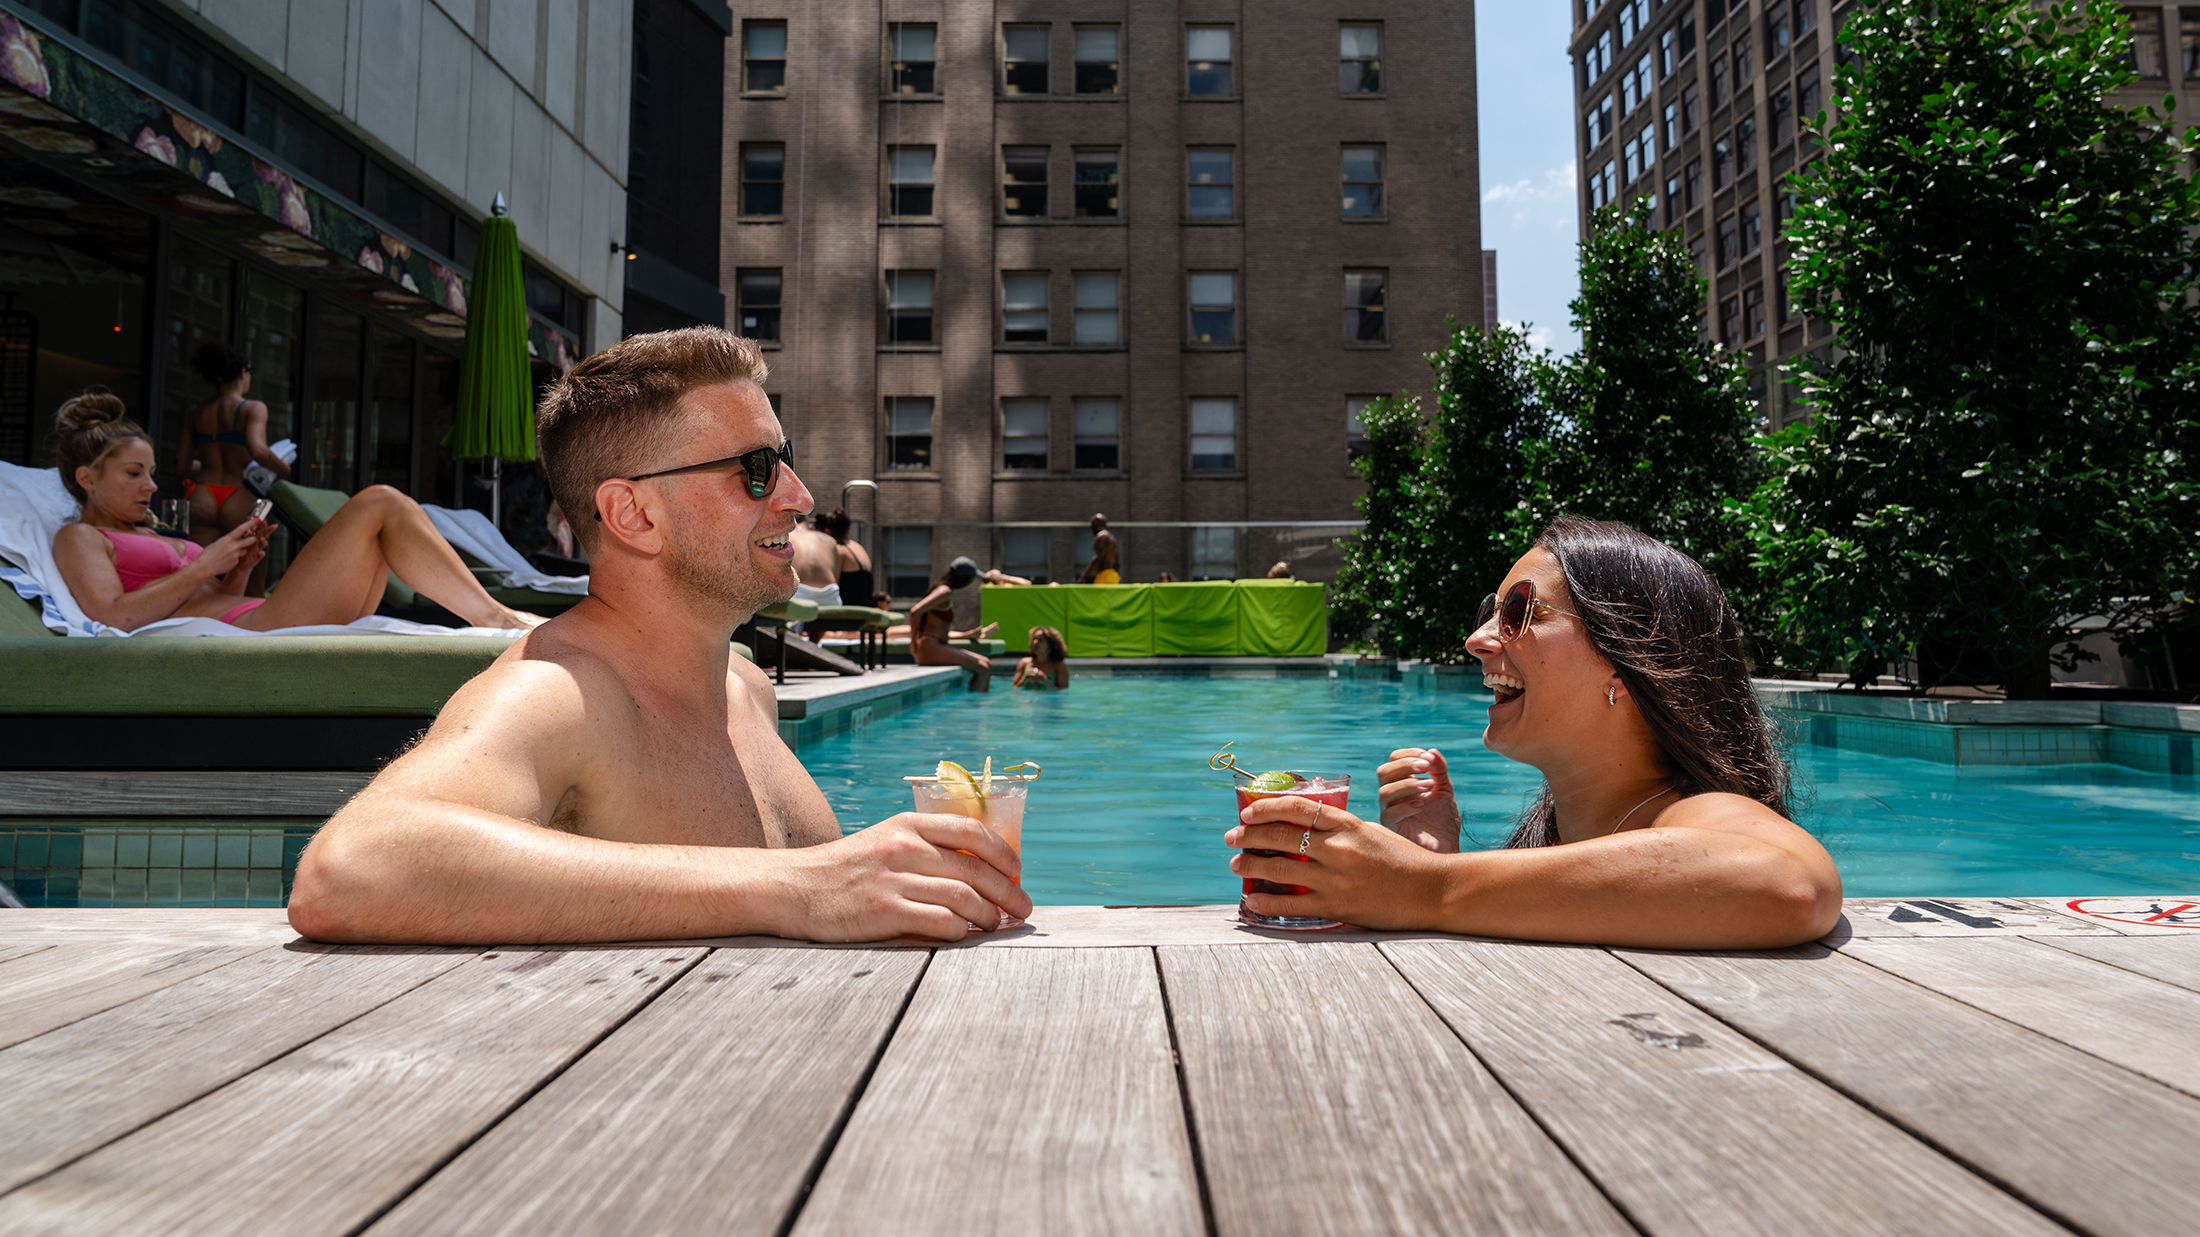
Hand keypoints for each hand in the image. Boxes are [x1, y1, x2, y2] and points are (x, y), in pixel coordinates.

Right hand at [195, 520, 262, 577]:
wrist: (204, 567)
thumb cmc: (208, 554)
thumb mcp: (218, 543)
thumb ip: (227, 540)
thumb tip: (234, 537)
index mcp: (227, 538)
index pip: (241, 529)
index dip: (250, 524)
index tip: (257, 519)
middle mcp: (233, 545)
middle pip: (250, 540)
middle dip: (253, 539)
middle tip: (253, 539)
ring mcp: (235, 554)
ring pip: (245, 551)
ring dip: (241, 552)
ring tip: (229, 554)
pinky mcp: (236, 562)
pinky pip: (239, 559)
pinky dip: (234, 559)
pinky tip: (226, 561)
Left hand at [238, 520, 270, 570]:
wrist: (238, 565)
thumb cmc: (240, 552)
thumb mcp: (240, 541)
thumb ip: (245, 534)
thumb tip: (247, 524)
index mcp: (252, 537)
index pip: (258, 529)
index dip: (262, 525)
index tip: (264, 520)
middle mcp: (256, 543)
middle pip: (264, 535)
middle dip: (269, 530)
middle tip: (274, 526)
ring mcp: (257, 550)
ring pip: (263, 544)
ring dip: (264, 541)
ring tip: (262, 539)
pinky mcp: (256, 558)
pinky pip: (260, 555)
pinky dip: (261, 554)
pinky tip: (260, 552)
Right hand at [782, 811, 1032, 941]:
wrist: (795, 888)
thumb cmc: (847, 869)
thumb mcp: (885, 841)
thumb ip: (925, 847)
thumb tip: (979, 867)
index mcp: (908, 825)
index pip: (971, 830)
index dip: (1003, 851)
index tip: (1016, 870)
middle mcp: (904, 847)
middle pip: (975, 868)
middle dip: (1008, 892)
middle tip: (1023, 908)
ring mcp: (894, 880)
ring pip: (964, 897)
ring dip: (990, 915)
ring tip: (997, 923)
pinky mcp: (884, 912)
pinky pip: (941, 922)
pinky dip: (962, 930)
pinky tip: (965, 933)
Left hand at [1226, 794, 1450, 929]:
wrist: (1434, 891)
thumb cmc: (1405, 861)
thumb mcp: (1371, 833)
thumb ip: (1340, 831)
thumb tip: (1304, 831)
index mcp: (1347, 824)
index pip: (1297, 807)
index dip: (1266, 807)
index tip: (1247, 812)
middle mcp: (1338, 847)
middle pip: (1280, 835)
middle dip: (1249, 835)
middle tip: (1232, 837)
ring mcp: (1336, 878)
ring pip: (1279, 868)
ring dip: (1251, 865)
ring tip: (1236, 864)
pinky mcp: (1338, 905)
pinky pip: (1292, 903)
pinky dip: (1267, 902)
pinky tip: (1252, 901)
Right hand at [1376, 748, 1461, 852]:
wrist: (1448, 848)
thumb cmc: (1443, 821)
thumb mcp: (1445, 790)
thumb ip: (1439, 771)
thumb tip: (1432, 751)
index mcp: (1403, 783)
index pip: (1394, 760)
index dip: (1409, 754)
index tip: (1428, 757)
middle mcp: (1393, 796)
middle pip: (1383, 772)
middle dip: (1404, 765)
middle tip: (1425, 766)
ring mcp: (1390, 812)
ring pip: (1384, 792)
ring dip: (1407, 785)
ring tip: (1429, 786)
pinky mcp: (1393, 830)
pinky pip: (1389, 814)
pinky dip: (1405, 806)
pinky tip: (1422, 805)